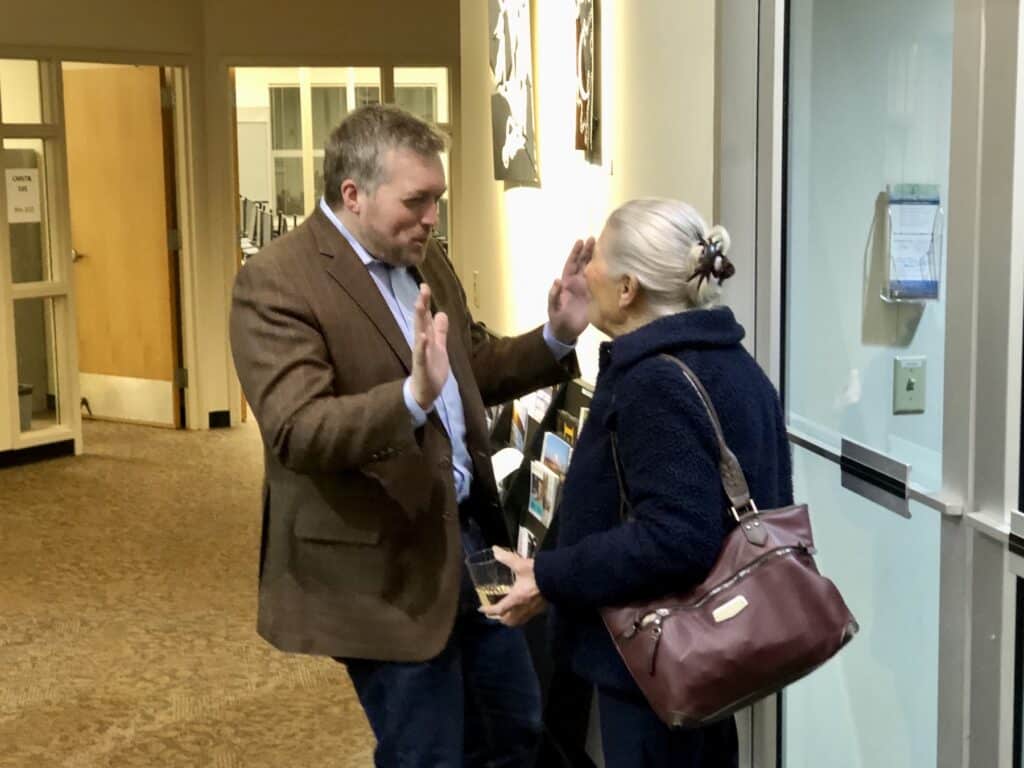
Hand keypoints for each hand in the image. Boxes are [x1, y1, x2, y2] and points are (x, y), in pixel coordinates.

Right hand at [410, 284, 448, 409]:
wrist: (425, 392)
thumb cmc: (431, 369)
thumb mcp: (439, 347)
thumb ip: (440, 331)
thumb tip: (441, 314)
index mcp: (427, 339)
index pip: (425, 317)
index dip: (425, 302)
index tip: (425, 286)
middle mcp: (422, 343)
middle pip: (421, 321)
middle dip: (422, 304)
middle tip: (423, 288)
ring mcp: (421, 354)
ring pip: (419, 334)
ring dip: (419, 320)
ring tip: (419, 304)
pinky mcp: (422, 367)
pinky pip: (421, 355)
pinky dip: (421, 345)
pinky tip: (422, 336)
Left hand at [480, 547, 547, 626]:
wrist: (560, 578)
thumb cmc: (538, 573)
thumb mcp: (521, 564)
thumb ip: (507, 558)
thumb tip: (495, 550)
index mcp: (516, 598)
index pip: (499, 609)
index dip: (489, 610)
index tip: (481, 609)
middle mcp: (523, 608)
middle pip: (508, 621)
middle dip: (499, 618)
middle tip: (494, 611)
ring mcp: (533, 610)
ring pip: (518, 621)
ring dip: (510, 619)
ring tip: (506, 612)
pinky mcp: (541, 609)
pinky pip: (527, 617)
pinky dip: (520, 616)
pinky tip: (521, 607)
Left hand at [547, 237, 594, 343]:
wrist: (566, 332)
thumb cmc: (557, 319)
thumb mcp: (553, 308)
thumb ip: (554, 295)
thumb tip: (557, 280)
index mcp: (566, 283)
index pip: (571, 264)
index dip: (575, 253)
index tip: (580, 241)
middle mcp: (576, 283)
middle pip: (582, 263)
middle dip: (587, 251)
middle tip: (593, 238)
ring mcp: (585, 289)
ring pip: (591, 270)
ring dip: (595, 259)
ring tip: (603, 247)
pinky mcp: (593, 296)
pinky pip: (599, 282)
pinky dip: (604, 274)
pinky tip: (610, 266)